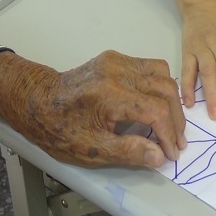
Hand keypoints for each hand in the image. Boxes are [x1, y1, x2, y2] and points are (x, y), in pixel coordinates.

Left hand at [11, 51, 186, 167]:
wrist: (37, 101)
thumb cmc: (61, 129)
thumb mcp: (92, 150)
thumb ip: (129, 152)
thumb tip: (159, 156)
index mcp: (110, 94)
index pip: (155, 110)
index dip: (169, 134)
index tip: (171, 153)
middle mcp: (117, 70)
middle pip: (164, 89)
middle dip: (176, 118)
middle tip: (177, 142)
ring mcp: (116, 60)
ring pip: (161, 72)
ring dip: (171, 100)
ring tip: (171, 124)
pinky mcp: (115, 59)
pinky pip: (149, 67)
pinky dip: (160, 86)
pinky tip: (158, 105)